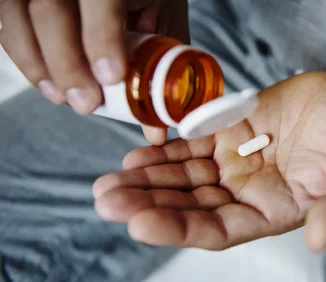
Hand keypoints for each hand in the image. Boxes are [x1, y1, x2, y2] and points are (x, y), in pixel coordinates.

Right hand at [0, 0, 187, 120]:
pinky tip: (46, 82)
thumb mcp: (163, 20)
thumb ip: (162, 64)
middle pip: (50, 10)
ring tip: (62, 98)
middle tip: (86, 103)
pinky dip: (24, 57)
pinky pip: (9, 26)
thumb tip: (154, 129)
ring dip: (38, 65)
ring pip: (18, 16)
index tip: (111, 77)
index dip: (102, 38)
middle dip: (66, 64)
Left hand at [93, 72, 325, 251]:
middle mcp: (248, 193)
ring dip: (147, 180)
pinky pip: (191, 145)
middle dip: (149, 204)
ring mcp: (236, 163)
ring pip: (184, 177)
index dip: (181, 228)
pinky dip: (164, 151)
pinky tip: (136, 157)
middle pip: (191, 205)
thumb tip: (321, 239)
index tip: (140, 223)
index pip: (219, 230)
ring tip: (110, 182)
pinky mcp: (231, 134)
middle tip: (108, 200)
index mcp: (274, 212)